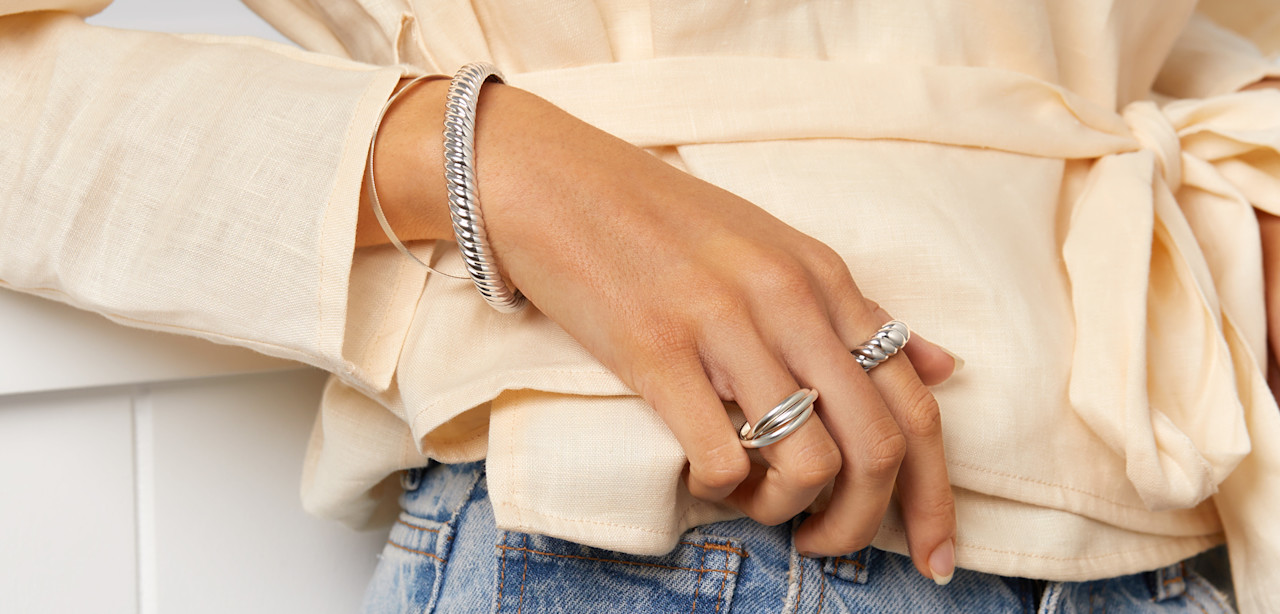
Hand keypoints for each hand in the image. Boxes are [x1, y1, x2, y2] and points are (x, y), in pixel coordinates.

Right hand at [361, 79, 959, 581]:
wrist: (554, 179)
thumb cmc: (663, 219)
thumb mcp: (777, 249)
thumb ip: (856, 313)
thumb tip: (944, 365)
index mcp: (826, 278)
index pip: (915, 403)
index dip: (936, 495)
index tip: (934, 555)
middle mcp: (791, 300)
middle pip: (878, 446)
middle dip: (863, 524)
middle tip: (823, 545)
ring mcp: (724, 324)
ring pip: (809, 462)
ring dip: (788, 510)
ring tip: (754, 501)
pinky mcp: (655, 351)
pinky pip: (723, 458)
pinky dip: (722, 490)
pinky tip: (700, 472)